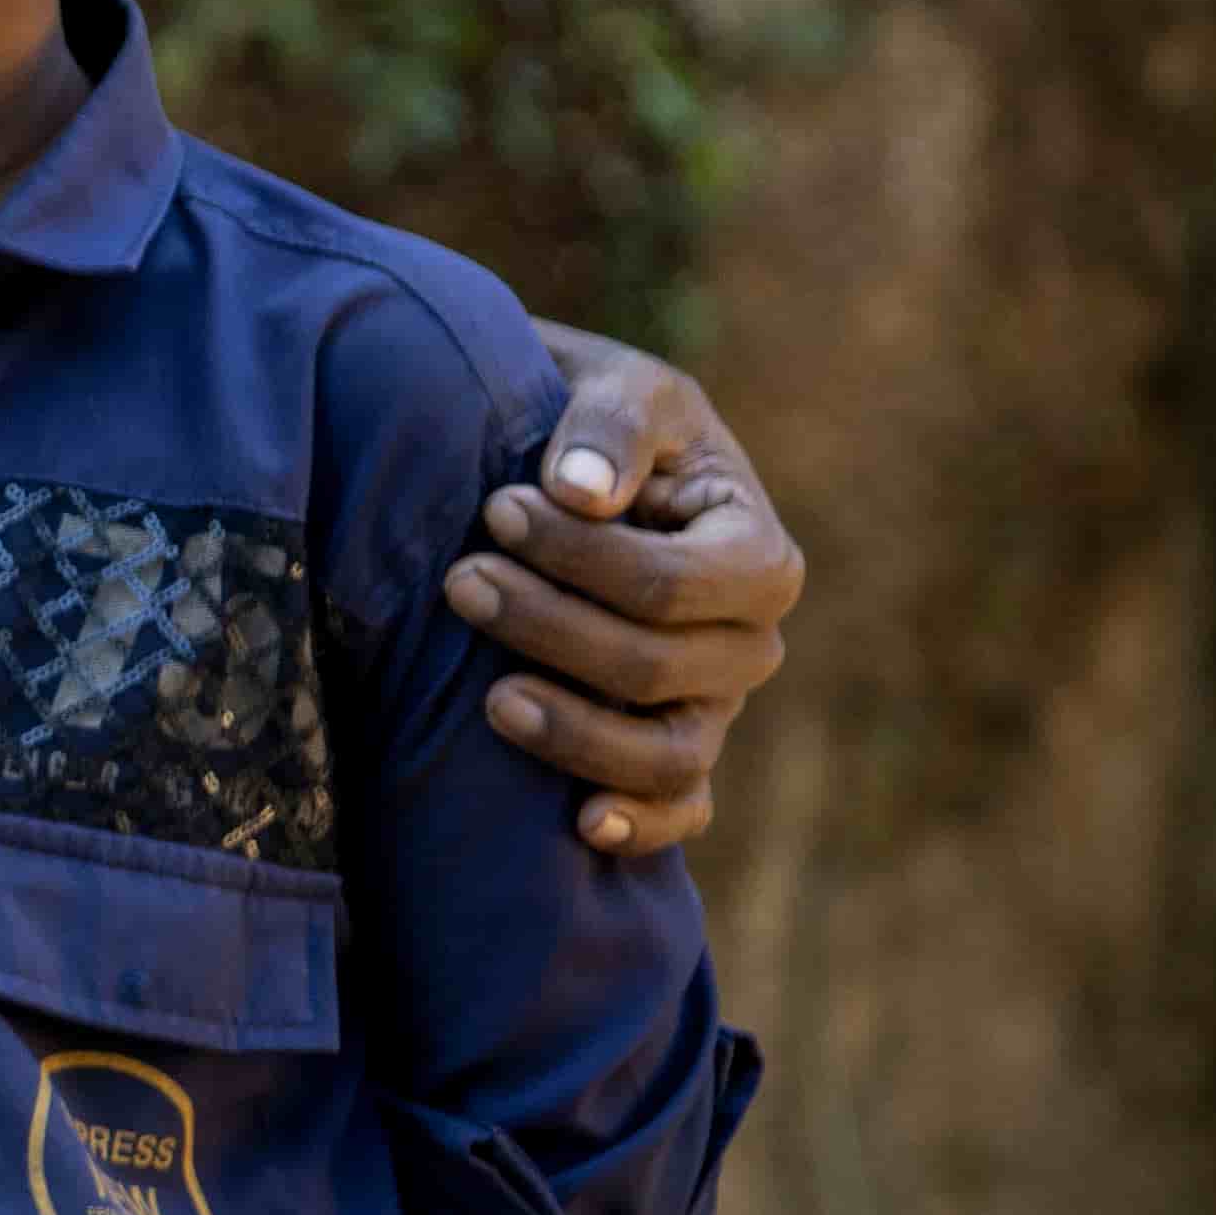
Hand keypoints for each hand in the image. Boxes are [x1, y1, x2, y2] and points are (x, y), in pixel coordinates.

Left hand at [465, 334, 808, 855]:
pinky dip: (642, 825)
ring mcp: (714, 705)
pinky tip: (582, 826)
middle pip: (653, 668)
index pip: (671, 585)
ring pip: (666, 753)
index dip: (579, 560)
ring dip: (573, 732)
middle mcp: (749, 641)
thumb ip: (607, 427)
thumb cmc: (597, 423)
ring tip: (488, 700)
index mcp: (756, 553)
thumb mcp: (616, 389)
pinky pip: (680, 809)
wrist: (561, 465)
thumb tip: (581, 495)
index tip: (494, 509)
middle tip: (459, 580)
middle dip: (547, 628)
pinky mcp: (673, 750)